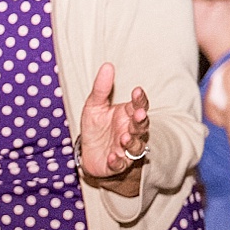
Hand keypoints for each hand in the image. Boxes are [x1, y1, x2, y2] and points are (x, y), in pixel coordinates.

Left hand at [79, 63, 149, 178]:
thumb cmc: (96, 127)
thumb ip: (101, 89)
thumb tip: (107, 65)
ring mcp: (125, 149)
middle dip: (141, 120)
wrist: (87, 152)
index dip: (139, 99)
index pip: (139, 105)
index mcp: (128, 114)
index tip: (136, 90)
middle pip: (141, 126)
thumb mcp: (94, 106)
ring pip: (135, 146)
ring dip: (131, 142)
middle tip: (139, 114)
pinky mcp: (117, 164)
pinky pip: (121, 164)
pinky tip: (113, 157)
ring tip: (124, 137)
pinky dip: (118, 161)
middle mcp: (131, 131)